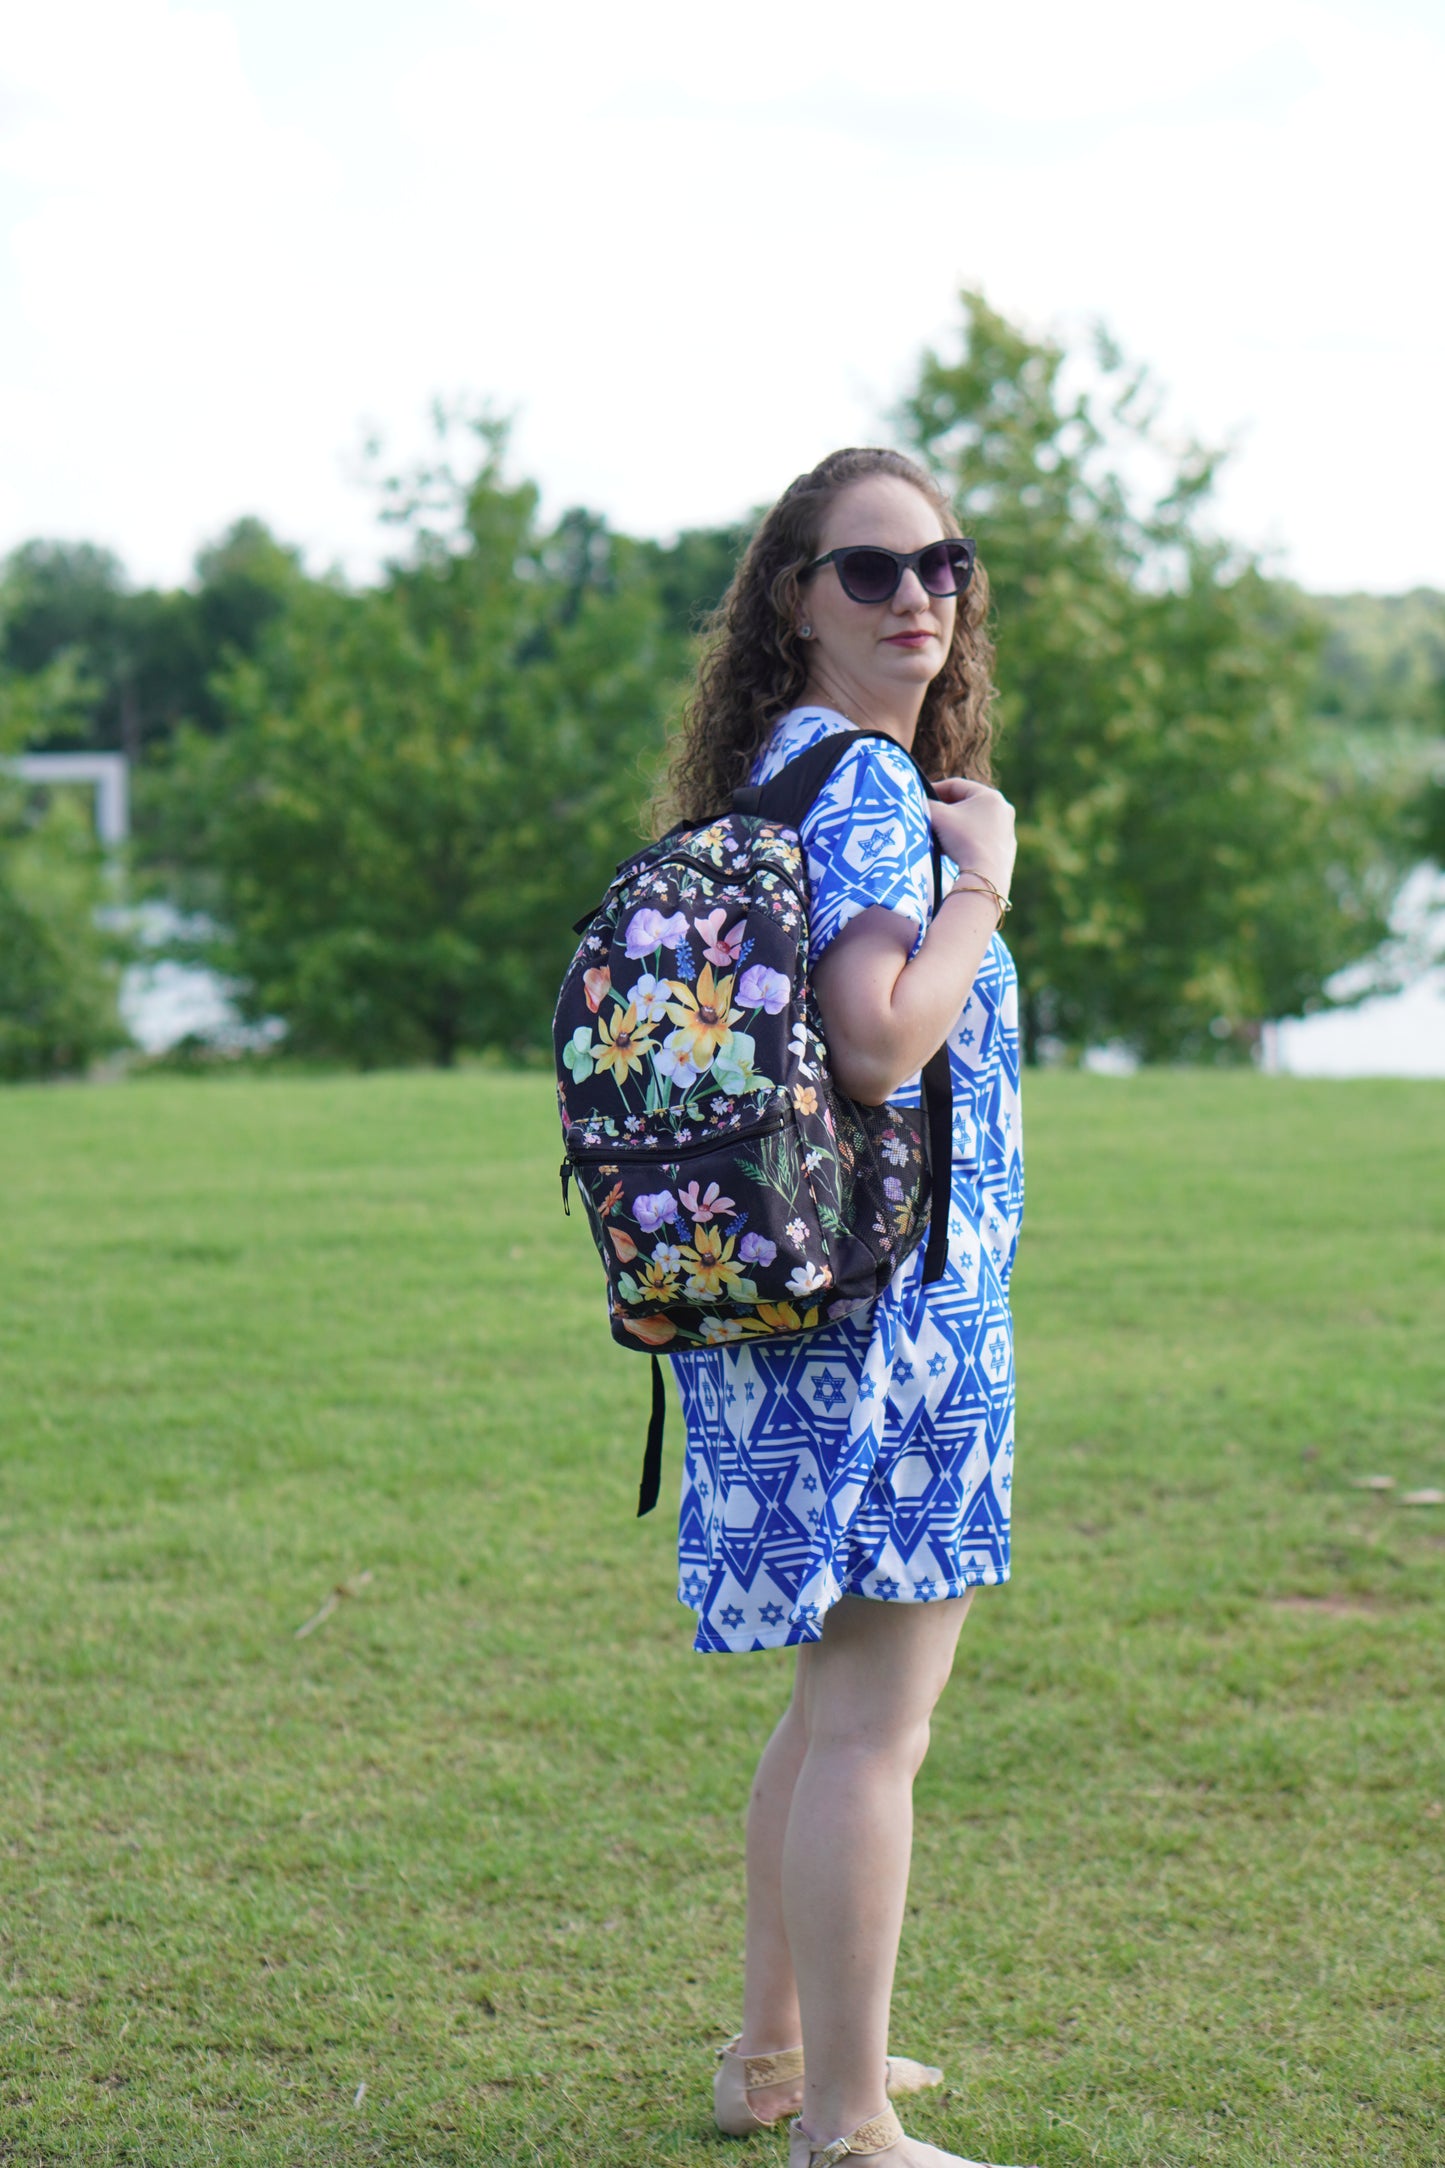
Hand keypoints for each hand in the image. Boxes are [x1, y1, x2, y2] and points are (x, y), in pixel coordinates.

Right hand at [928, 777, 1016, 896]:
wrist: (986, 875)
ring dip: (956, 826)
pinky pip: (982, 839)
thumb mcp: (938, 817)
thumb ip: (927, 804)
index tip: (920, 798)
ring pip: (974, 822)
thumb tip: (921, 802)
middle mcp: (1003, 809)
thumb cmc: (963, 840)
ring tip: (939, 837)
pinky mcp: (1007, 850)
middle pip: (967, 803)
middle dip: (946, 809)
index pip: (956, 785)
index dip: (934, 789)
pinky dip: (967, 841)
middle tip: (929, 817)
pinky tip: (954, 852)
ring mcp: (1007, 830)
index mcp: (990, 795)